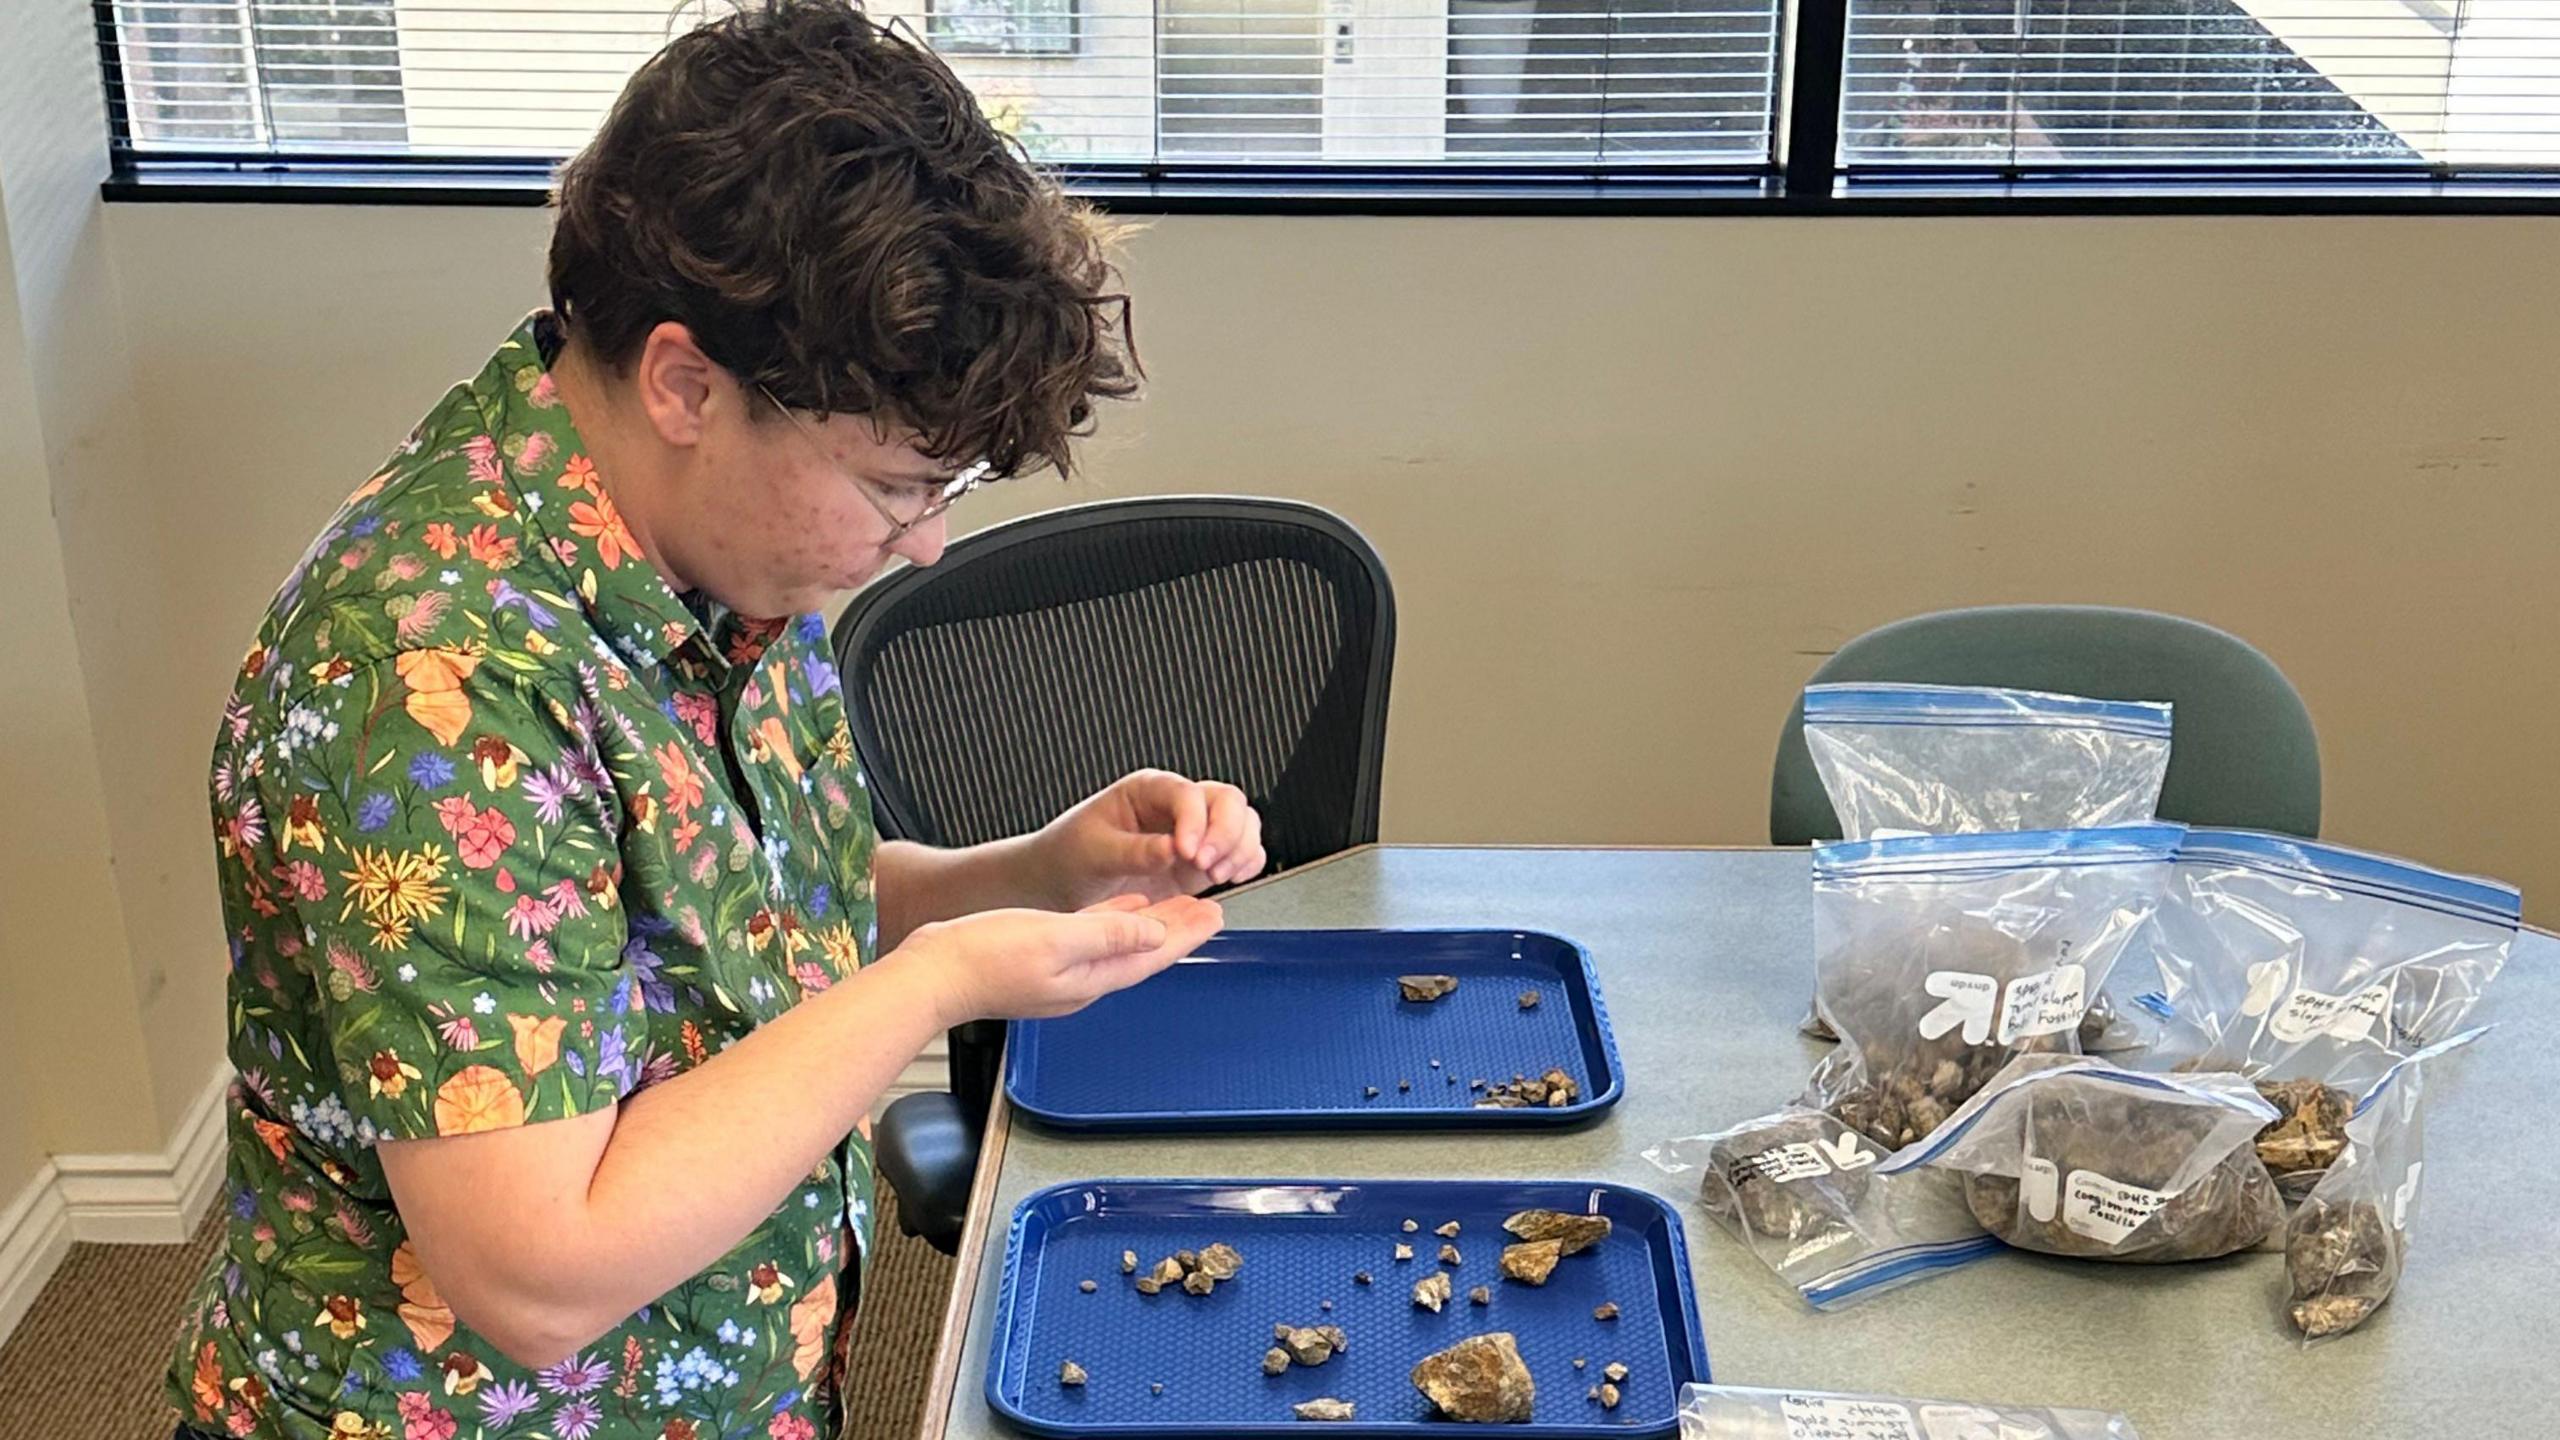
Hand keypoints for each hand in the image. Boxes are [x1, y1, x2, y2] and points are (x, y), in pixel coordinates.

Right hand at [899, 893, 1223, 1023]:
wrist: (931, 977)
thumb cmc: (982, 959)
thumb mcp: (1054, 937)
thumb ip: (1106, 932)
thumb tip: (1153, 931)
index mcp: (1090, 977)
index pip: (1153, 954)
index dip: (1187, 934)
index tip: (1215, 914)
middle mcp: (1082, 980)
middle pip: (1143, 951)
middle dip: (1178, 930)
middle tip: (1210, 909)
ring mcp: (1062, 974)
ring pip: (1121, 944)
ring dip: (1152, 925)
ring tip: (1177, 908)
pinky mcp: (1041, 962)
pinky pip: (1092, 940)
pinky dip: (1113, 923)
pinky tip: (1120, 911)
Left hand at [1034, 769, 1267, 909]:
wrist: (1062, 882)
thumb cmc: (1070, 855)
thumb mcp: (1093, 852)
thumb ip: (1134, 852)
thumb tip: (1171, 851)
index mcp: (1147, 790)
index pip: (1188, 794)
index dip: (1195, 822)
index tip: (1186, 852)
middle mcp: (1176, 807)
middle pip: (1227, 801)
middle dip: (1226, 833)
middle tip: (1207, 865)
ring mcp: (1193, 833)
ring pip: (1242, 823)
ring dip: (1240, 848)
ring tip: (1217, 875)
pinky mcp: (1200, 861)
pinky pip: (1241, 852)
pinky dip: (1246, 862)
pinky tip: (1231, 877)